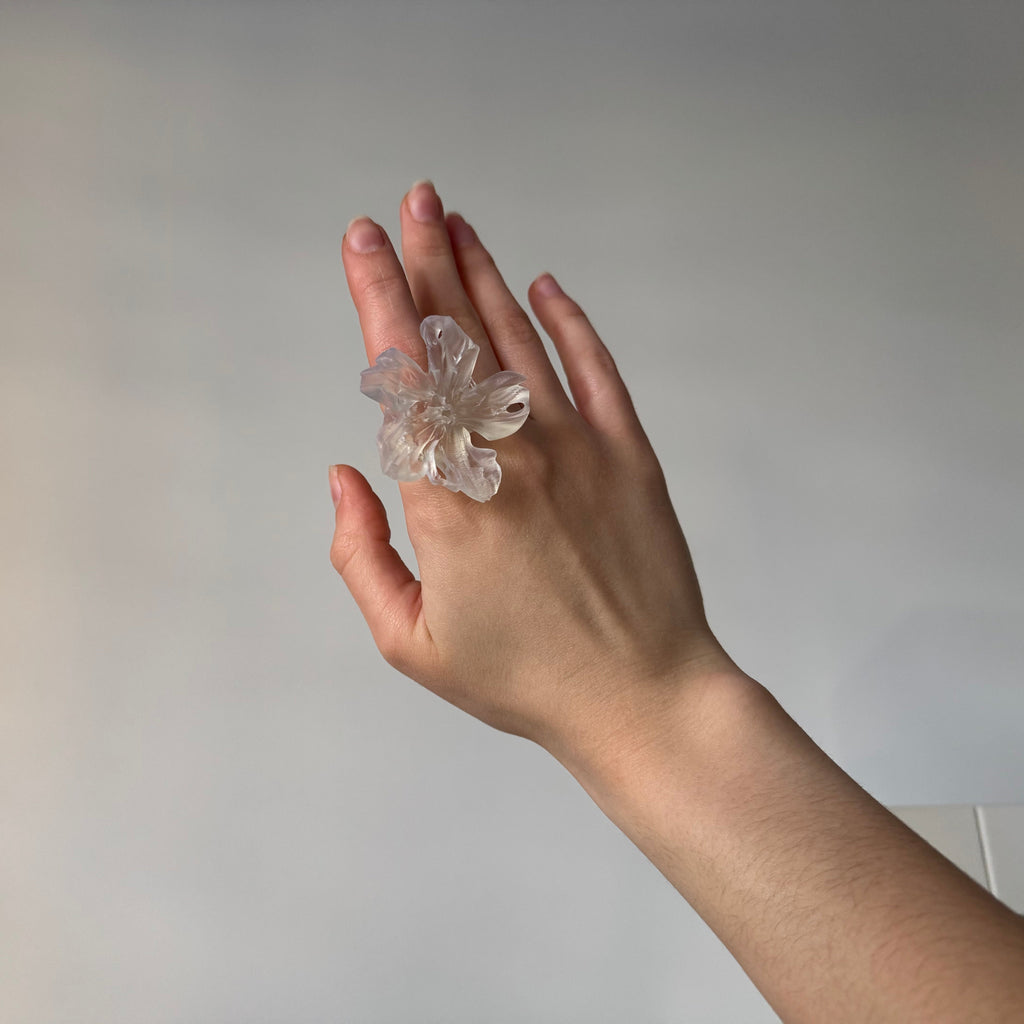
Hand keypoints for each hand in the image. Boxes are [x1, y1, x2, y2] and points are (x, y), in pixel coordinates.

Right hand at [330, 181, 735, 759]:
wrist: (641, 696)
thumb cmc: (522, 678)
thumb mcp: (410, 641)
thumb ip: (360, 555)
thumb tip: (342, 477)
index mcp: (450, 500)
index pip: (404, 375)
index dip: (379, 297)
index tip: (362, 241)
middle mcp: (511, 455)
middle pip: (459, 338)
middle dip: (427, 261)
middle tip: (413, 200)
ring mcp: (578, 448)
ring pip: (520, 341)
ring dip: (485, 278)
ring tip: (457, 225)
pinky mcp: (630, 456)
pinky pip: (597, 371)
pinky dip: (569, 324)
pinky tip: (545, 287)